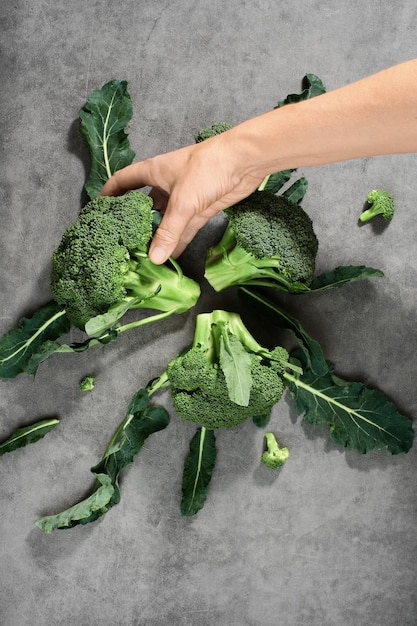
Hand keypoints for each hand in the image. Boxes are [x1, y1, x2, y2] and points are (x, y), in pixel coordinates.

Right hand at [100, 133, 264, 262]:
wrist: (245, 162)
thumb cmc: (208, 168)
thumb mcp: (183, 201)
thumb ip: (168, 231)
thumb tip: (154, 258)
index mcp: (154, 171)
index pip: (124, 180)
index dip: (110, 192)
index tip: (99, 208)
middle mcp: (166, 184)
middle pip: (145, 205)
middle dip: (136, 223)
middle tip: (124, 242)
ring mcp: (184, 198)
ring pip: (166, 220)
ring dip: (158, 236)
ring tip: (144, 256)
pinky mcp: (201, 209)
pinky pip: (184, 228)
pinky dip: (177, 241)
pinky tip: (169, 257)